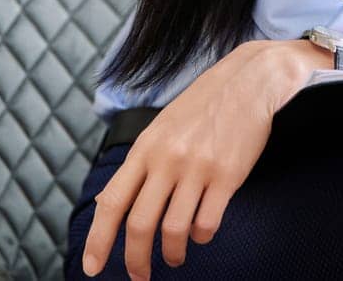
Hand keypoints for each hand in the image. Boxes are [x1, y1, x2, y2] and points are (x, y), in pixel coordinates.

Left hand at [80, 40, 309, 278]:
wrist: (249, 80)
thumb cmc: (204, 105)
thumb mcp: (161, 128)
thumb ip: (138, 165)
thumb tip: (106, 203)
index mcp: (146, 147)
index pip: (112, 201)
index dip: (98, 240)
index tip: (93, 267)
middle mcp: (167, 159)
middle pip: (140, 224)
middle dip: (135, 260)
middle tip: (139, 277)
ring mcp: (198, 168)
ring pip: (173, 230)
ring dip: (172, 254)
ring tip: (175, 258)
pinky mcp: (227, 176)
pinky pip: (207, 223)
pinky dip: (201, 237)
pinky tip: (201, 234)